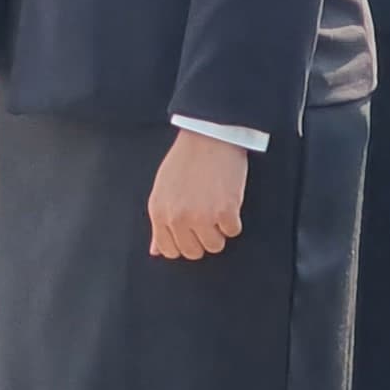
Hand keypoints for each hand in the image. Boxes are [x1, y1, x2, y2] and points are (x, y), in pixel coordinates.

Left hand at [147, 130, 251, 259]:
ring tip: (217, 206)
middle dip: (202, 238)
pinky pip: (233, 231)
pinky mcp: (225, 211)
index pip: (168, 250)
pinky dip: (234, 219)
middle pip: (192, 252)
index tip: (191, 232)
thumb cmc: (185, 160)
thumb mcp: (162, 189)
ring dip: (219, 230)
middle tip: (207, 216)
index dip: (183, 243)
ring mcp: (201, 216)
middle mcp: (177, 217)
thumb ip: (160, 221)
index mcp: (158, 212)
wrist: (208, 137)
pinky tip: (228, 200)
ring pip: (214, 246)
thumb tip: (155, 251)